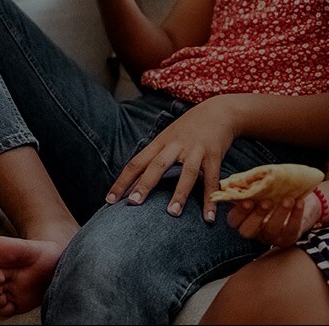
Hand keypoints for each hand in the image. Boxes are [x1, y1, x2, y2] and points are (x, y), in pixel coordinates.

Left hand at [105, 97, 239, 222]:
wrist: (219, 111)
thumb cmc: (189, 129)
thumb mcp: (168, 138)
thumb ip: (154, 159)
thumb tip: (135, 185)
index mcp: (159, 142)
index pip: (136, 163)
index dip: (122, 181)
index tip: (109, 200)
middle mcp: (176, 145)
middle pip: (157, 165)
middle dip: (144, 184)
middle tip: (133, 203)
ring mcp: (196, 150)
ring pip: (186, 173)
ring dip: (179, 194)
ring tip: (173, 213)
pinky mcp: (214, 155)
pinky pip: (211, 179)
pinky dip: (210, 199)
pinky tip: (208, 217)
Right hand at [227, 192, 321, 247]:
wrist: (298, 198)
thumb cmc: (274, 191)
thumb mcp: (262, 187)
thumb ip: (252, 185)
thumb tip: (244, 179)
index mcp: (243, 218)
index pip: (234, 220)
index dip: (239, 212)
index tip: (247, 200)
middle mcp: (254, 230)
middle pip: (248, 231)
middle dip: (257, 216)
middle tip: (267, 202)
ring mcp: (270, 237)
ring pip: (271, 231)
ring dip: (279, 214)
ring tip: (288, 199)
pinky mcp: (287, 239)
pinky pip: (290, 231)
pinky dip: (295, 217)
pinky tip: (299, 203)